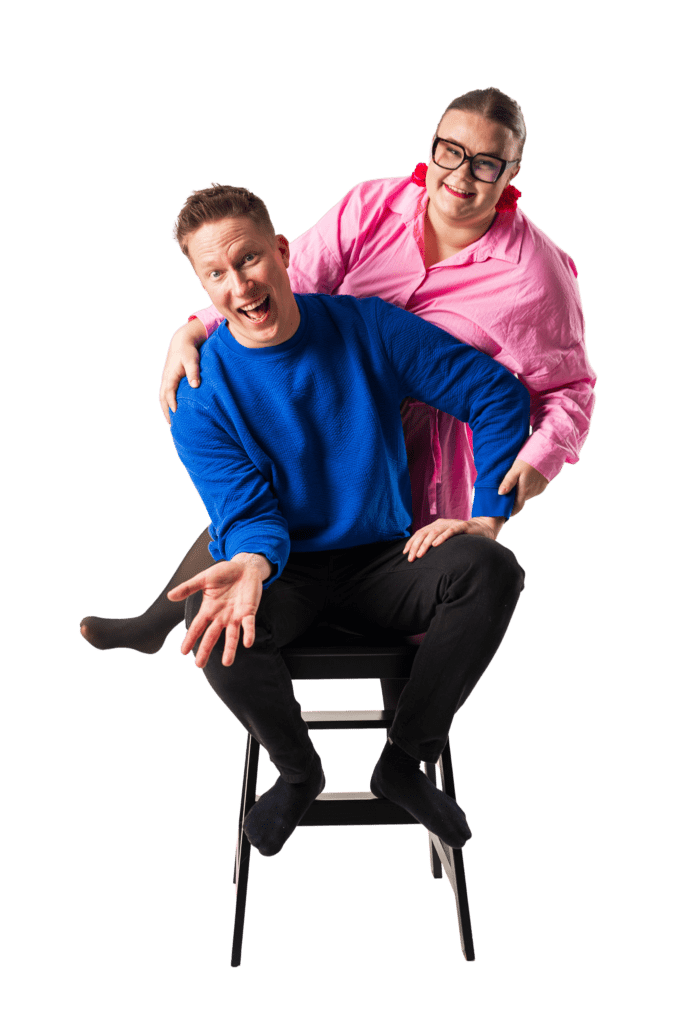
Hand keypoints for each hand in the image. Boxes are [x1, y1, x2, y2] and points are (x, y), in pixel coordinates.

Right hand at [159, 318, 206, 425]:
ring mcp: (166, 381)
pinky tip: (176, 412)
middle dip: (166, 412)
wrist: (182, 342)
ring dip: (166, 410)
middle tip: (172, 426)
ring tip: (173, 423)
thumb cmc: (188, 351)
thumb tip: (194, 385)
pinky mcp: (170, 381)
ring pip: (163, 398)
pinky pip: (166, 395)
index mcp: (170, 376)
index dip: (172, 403)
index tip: (176, 414)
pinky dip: (168, 404)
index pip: (169, 393)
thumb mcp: (192, 360)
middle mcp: (166, 380)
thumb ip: (193, 372)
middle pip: (163, 399)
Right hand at [167, 554, 270, 668]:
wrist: (245, 567)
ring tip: (226, 663)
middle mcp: (221, 616)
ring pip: (232, 636)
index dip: (190, 638)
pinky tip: (247, 643)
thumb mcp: (204, 578)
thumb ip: (188, 587)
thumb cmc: (224, 573)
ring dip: (230, 649)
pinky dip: (248, 633)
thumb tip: (169, 596)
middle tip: (199, 665)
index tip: (183, 652)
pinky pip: (249, 624)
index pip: (198, 627)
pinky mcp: (249, 611)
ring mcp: (235, 615)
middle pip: (212, 636)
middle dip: (206, 650)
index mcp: (209, 609)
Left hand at [404, 516, 503, 561]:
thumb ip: (436, 544)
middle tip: (411, 558)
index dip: (411, 543)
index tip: (405, 553)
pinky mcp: (462, 526)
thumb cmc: (463, 537)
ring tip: (419, 554)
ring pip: (434, 532)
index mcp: (436, 526)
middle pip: (424, 533)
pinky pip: (450, 531)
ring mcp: (451, 524)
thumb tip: (421, 555)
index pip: (420, 533)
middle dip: (415, 546)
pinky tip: (435, 545)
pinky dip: (442, 537)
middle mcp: (441, 523)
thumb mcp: (447, 541)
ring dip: (425, 544)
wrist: (483, 529)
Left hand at [498, 458, 548, 516]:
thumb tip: (500, 494)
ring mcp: (539, 489)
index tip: (503, 512)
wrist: (548, 453)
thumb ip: (508, 482)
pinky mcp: (543, 484)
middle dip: (514, 500)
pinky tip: (524, 479)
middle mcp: (532, 493)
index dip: (509, 512)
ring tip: (514, 485)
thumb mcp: (515, 470)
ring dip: (521, 492)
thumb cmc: (529, 461)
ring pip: (527, 494)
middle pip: (521, 501)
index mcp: (524, 492)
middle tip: (505, 495)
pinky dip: (528, 487)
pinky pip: (533, 489)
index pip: (516, 508)